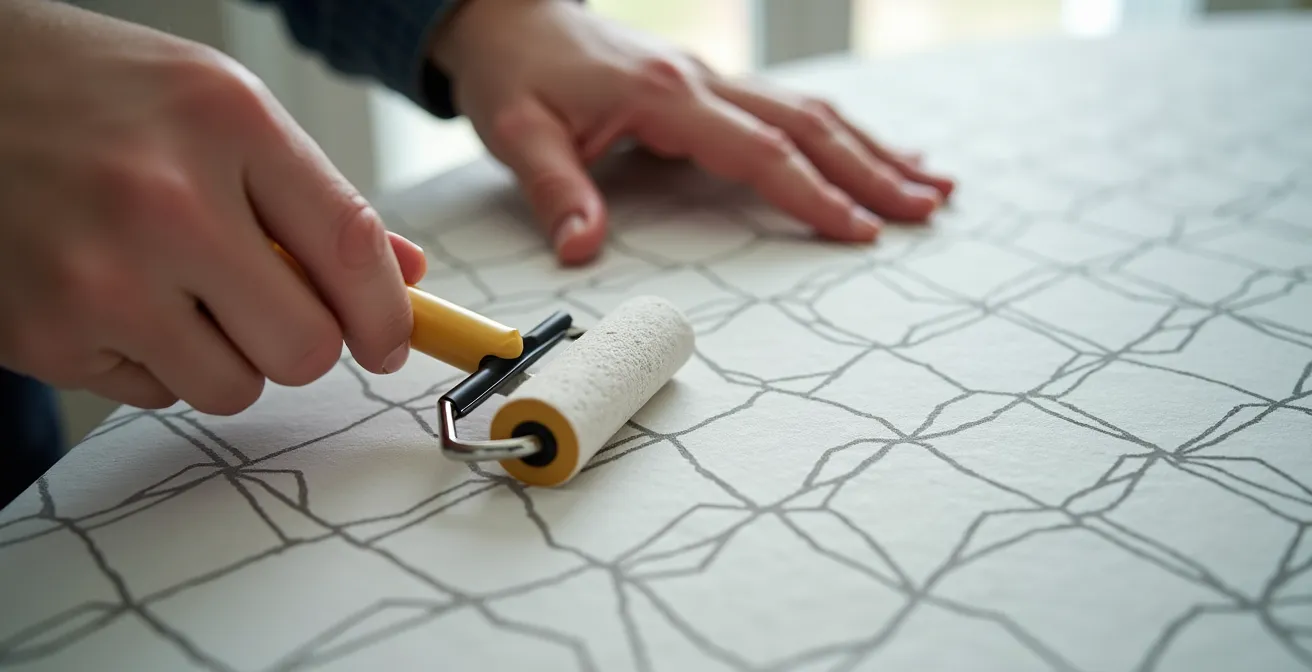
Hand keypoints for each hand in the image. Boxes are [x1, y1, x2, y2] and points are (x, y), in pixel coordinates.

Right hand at [0, 1, 426, 414]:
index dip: (388, 313)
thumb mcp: (216, 105)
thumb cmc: (88, 93)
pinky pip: (157, 394)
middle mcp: (166, 200)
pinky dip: (153, 360)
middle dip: (303, 340)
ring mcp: (99, 275)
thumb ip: (314, 193)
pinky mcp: (45, 335)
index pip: (351, 247)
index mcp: (226, 122)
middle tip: (270, 308)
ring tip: (175, 288)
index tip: (393, 340)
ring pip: (235, 387)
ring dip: (225, 356)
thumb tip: (401, 275)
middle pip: (305, 345)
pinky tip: (113, 294)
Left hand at [430, 0, 954, 265]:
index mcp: (665, 96)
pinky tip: (878, 150)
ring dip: (873, 148)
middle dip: (871, 170)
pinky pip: (791, 108)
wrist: (511, 18)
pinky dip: (842, 133)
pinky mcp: (712, 86)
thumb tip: (580, 250)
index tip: (859, 231)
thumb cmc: (516, 75)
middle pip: (807, 125)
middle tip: (927, 209)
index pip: (758, 150)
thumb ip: (555, 191)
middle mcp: (704, 80)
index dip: (811, 194)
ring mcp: (714, 78)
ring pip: (813, 111)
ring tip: (931, 184)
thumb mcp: (519, 133)